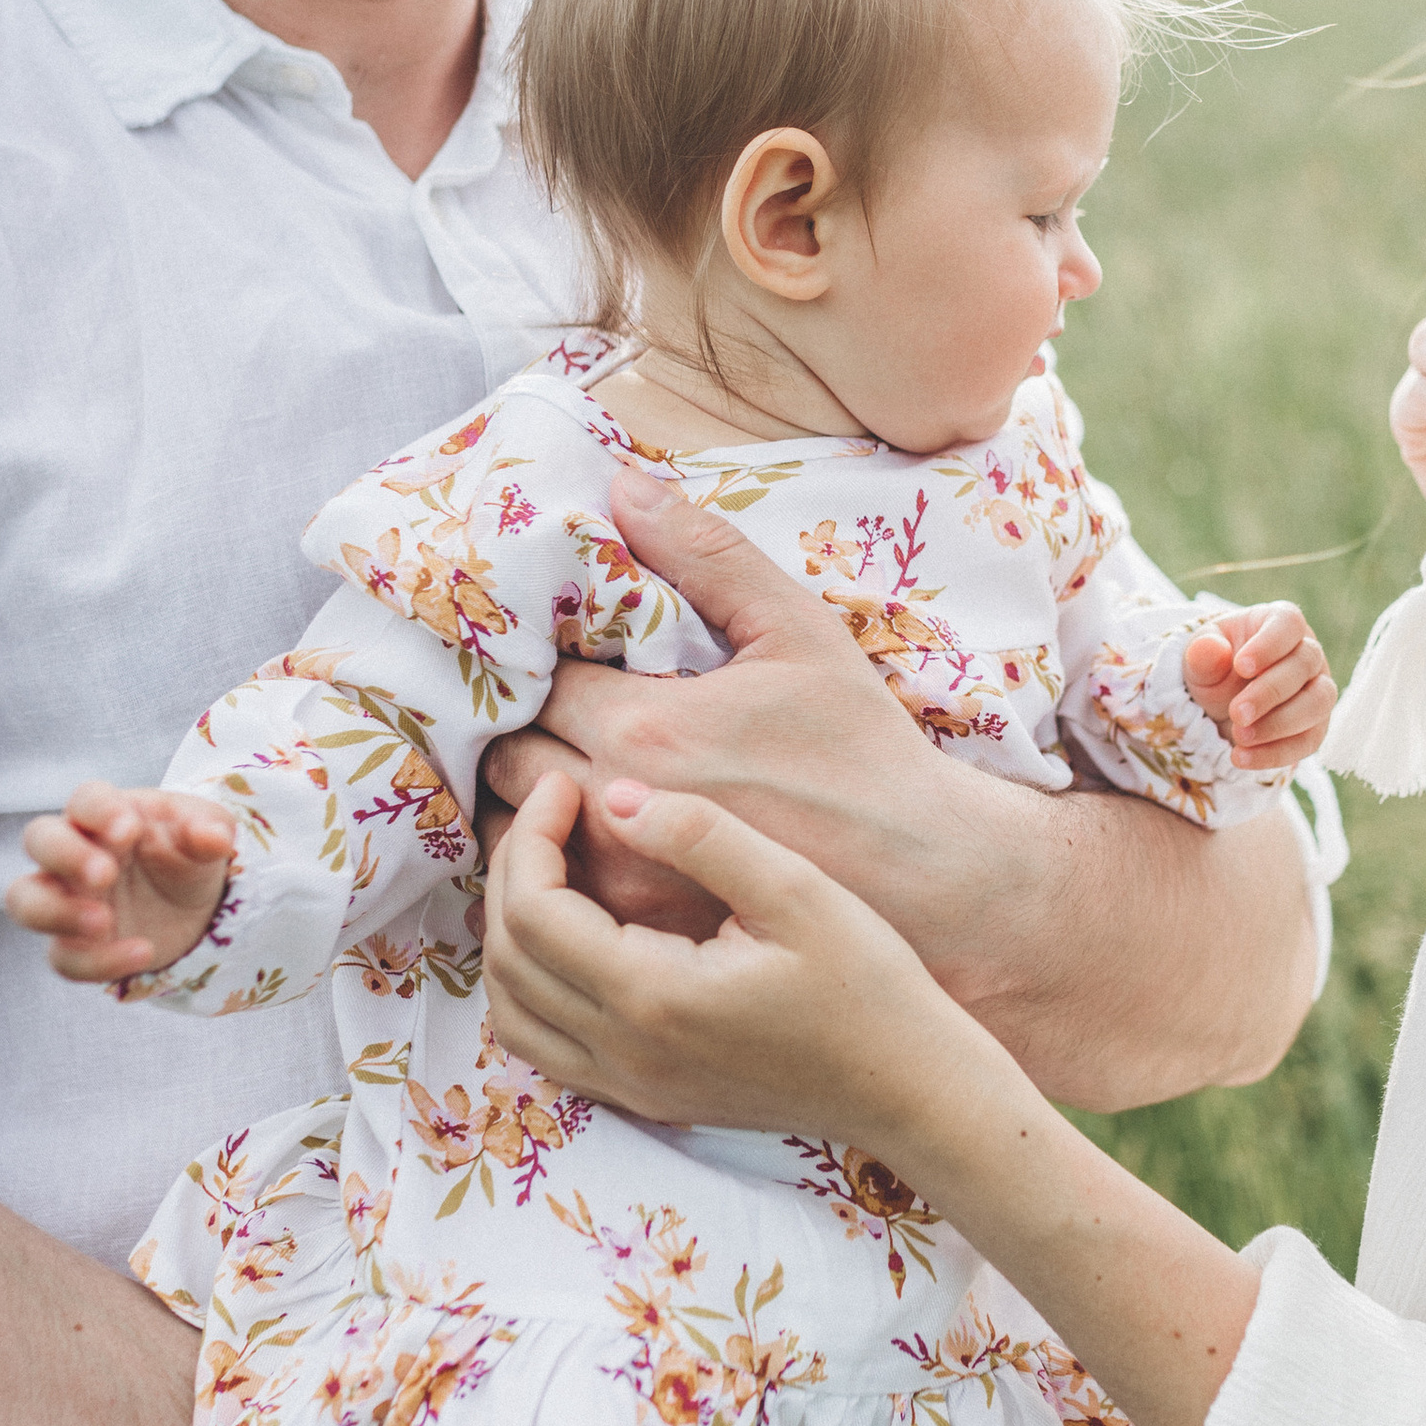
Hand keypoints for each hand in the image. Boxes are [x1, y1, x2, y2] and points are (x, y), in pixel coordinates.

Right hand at [6, 783, 234, 982]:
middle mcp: (74, 852)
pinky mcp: (74, 944)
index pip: (85, 799)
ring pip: (24, 900)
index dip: (98, 811)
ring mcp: (67, 899)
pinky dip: (98, 961)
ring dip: (55, 912)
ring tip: (104, 923)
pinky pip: (63, 957)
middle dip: (64, 856)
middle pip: (38, 839)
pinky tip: (142, 953)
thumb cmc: (189, 851)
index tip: (128, 831)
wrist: (196, 904)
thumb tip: (213, 838)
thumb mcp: (210, 833)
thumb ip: (209, 830)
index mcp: (106, 813)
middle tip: (105, 875)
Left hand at [483, 469, 950, 938]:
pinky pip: (545, 899)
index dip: (547, 660)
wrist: (920, 876)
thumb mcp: (798, 633)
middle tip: (563, 708)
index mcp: (645, 728)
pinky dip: (551, 863)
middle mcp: (614, 812)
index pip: (537, 678)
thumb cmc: (863, 750)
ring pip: (510, 834)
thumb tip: (623, 485)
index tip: (574, 653)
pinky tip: (592, 836)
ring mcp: (619, 887)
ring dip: (525, 797)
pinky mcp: (631, 940)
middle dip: (524, 725)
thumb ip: (706, 554)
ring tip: (571, 767)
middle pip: (505, 756)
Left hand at [486, 773, 1258, 1425]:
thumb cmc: (871, 987)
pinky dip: (532, 986)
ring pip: (512, 1012)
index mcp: (652, 997)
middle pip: (507, 959)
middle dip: (511, 874)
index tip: (565, 786)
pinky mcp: (646, 1097)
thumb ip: (702, 836)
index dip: (531, 837)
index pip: (534, 912)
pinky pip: (544, 1046)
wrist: (914, 1089)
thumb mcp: (797, 890)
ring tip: (552, 869)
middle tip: (552, 815)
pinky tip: (575, 937)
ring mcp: (631, 1085)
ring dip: (511, 934)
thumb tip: (616, 796)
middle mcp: (625, 1053)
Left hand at [1183, 605, 1336, 769]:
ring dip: (1280, 724)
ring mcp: (1318, 689)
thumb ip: (1203, 654)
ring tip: (1240, 737)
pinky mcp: (1316, 726)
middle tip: (1236, 713)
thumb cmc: (1216, 669)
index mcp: (1280, 622)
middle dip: (1270, 692)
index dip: (1270, 644)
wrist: (1220, 703)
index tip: (1242, 666)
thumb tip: (1211, 649)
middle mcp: (1307, 652)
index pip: (1288, 624)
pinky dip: (1276, 753)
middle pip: (1304, 664)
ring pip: (1318, 703)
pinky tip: (1242, 758)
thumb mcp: (1201, 659)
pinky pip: (1308, 740)